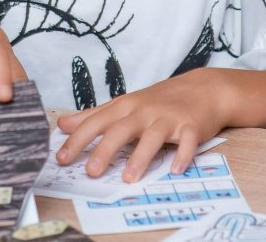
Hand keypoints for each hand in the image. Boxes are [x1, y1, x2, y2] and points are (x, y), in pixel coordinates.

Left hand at [55, 70, 226, 182]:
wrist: (203, 88)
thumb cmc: (160, 99)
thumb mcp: (125, 103)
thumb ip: (95, 115)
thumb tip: (63, 123)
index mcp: (126, 106)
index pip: (98, 121)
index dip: (79, 139)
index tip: (61, 157)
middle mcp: (145, 110)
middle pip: (121, 129)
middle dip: (105, 149)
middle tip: (91, 172)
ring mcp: (168, 118)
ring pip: (152, 136)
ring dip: (141, 157)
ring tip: (128, 178)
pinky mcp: (191, 126)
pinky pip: (187, 142)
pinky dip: (182, 155)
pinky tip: (175, 169)